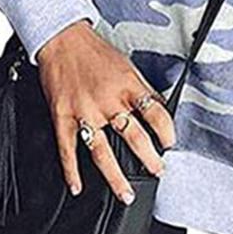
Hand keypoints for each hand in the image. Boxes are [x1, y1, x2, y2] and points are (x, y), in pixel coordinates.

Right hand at [35, 20, 176, 202]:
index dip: (167, 132)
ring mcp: (84, 112)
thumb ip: (142, 90)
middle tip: (157, 171)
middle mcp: (107, 101)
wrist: (62, 40)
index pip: (155, 114)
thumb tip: (160, 109)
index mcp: (127, 86)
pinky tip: (77, 187)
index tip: (170, 143)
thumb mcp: (127, 66)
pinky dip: (71, 172)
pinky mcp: (62, 117)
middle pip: (134, 137)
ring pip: (102, 152)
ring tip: (127, 194)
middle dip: (149, 159)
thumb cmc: (95, 52)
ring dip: (116, 177)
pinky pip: (67, 150)